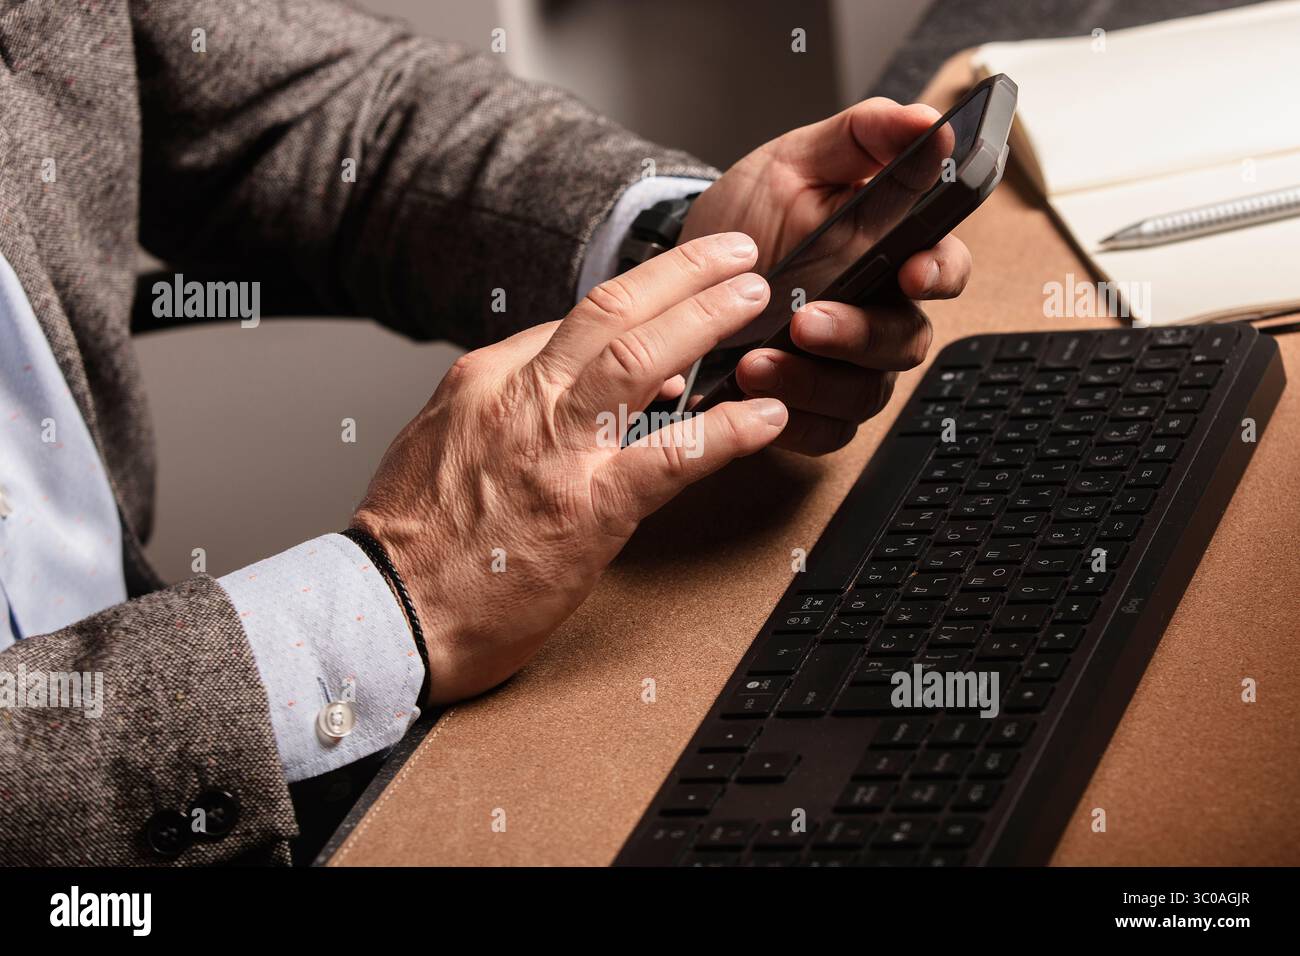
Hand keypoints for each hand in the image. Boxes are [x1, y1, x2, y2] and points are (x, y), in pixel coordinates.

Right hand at [351, 233, 786, 703]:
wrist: (388, 613)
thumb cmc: (411, 540)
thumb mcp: (440, 441)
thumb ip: (504, 404)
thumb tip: (573, 383)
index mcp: (485, 379)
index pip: (573, 321)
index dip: (640, 304)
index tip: (678, 300)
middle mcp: (520, 399)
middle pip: (612, 311)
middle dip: (683, 273)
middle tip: (735, 254)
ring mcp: (556, 451)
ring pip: (641, 358)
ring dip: (708, 320)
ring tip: (755, 300)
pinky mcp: (588, 512)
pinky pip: (672, 457)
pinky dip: (728, 431)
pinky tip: (767, 416)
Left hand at [681, 98, 972, 453]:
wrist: (684, 267)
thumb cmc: (752, 212)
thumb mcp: (795, 160)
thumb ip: (861, 136)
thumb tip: (923, 121)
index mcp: (891, 252)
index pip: (943, 267)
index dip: (939, 273)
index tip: (912, 271)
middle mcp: (879, 314)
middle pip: (904, 341)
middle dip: (859, 336)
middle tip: (806, 321)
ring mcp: (849, 368)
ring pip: (864, 395)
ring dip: (814, 383)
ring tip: (756, 362)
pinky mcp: (813, 408)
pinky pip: (825, 434)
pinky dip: (794, 423)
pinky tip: (754, 399)